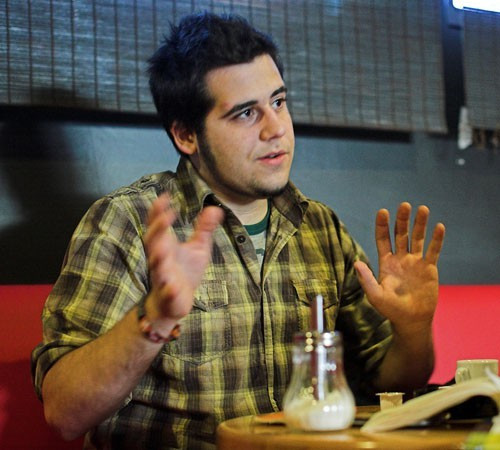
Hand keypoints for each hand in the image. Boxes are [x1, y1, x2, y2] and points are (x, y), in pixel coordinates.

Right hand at [143, 194, 223, 321]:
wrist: (175, 301)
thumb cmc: (185, 271)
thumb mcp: (198, 248)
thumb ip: (204, 229)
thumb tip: (215, 208)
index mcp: (165, 245)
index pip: (157, 225)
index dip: (158, 211)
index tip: (165, 195)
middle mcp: (160, 258)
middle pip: (153, 241)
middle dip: (157, 228)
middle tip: (166, 214)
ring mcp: (163, 276)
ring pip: (156, 266)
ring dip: (157, 257)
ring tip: (162, 249)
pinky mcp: (169, 294)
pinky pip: (166, 291)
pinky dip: (168, 289)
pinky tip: (172, 286)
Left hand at [354, 202, 444, 332]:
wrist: (411, 320)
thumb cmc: (391, 310)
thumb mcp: (375, 295)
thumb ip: (366, 279)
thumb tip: (357, 263)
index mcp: (385, 262)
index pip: (383, 238)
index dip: (382, 225)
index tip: (383, 211)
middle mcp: (400, 259)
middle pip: (401, 234)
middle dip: (402, 220)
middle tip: (404, 205)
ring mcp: (415, 262)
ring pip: (417, 238)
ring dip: (420, 224)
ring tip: (423, 209)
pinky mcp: (429, 268)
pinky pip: (433, 251)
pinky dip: (437, 239)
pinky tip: (439, 227)